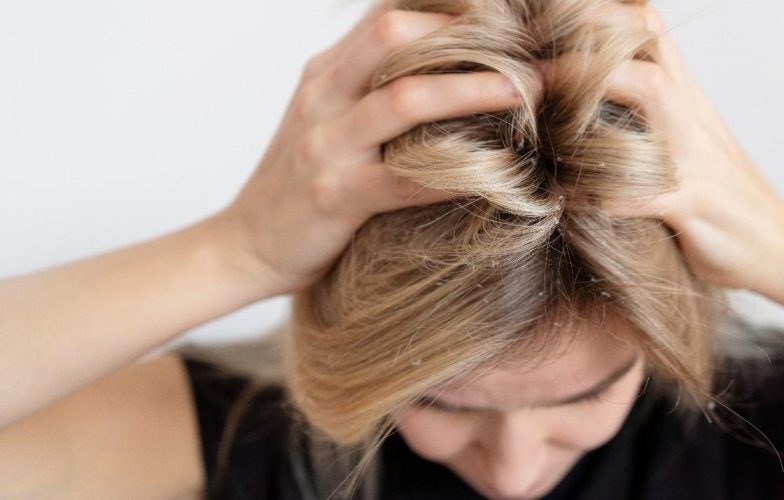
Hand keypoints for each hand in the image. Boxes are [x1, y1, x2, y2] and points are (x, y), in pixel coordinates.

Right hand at [213, 0, 532, 296]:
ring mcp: (326, 145)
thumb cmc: (301, 182)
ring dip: (473, 90)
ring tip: (526, 92)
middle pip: (394, 34)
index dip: (448, 8)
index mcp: (327, 71)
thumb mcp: (330, 117)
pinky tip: (502, 172)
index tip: (507, 19)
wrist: (244, 247)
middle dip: (468, 37)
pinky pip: (405, 179)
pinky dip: (458, 172)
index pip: (387, 13)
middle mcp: (323, 96)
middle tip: (529, 54)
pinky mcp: (334, 197)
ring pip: (404, 99)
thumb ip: (375, 87)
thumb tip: (446, 65)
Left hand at [539, 3, 783, 291]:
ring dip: (591, 92)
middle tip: (530, 65)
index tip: (545, 29)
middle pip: (645, 40)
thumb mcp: (685, 144)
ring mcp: (694, 154)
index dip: (599, 15)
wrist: (779, 248)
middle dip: (586, 39)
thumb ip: (643, 121)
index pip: (646, 25)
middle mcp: (689, 113)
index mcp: (684, 96)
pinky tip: (566, 200)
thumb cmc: (720, 200)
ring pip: (650, 91)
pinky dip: (600, 194)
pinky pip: (642, 189)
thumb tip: (577, 111)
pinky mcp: (693, 202)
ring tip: (541, 111)